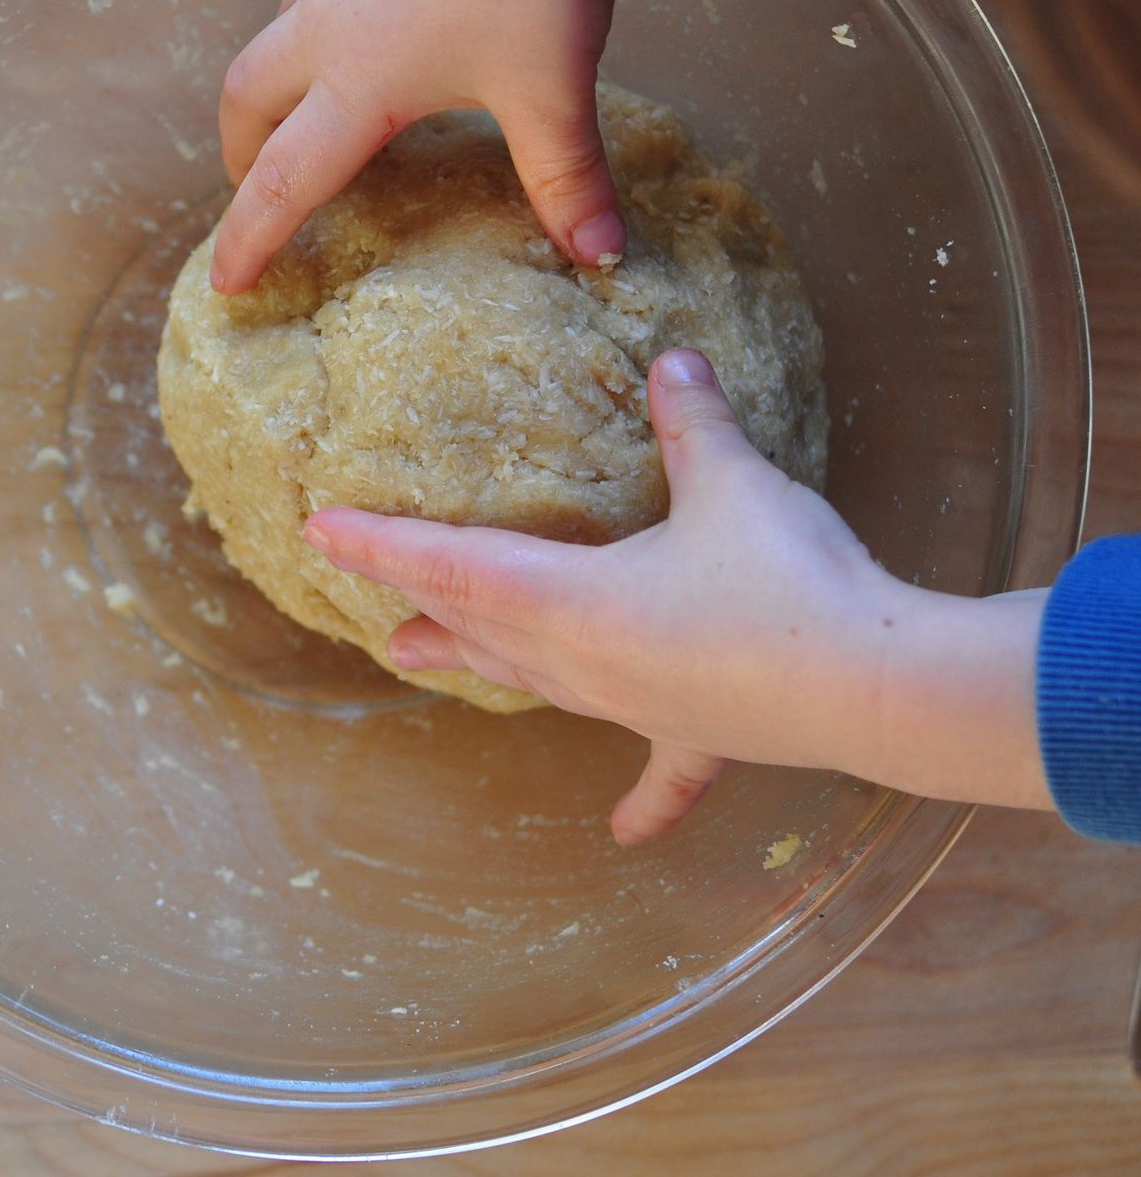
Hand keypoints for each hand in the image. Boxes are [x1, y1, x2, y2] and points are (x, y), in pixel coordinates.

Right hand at [212, 0, 662, 291]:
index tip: (227, 283)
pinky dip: (327, 10)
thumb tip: (602, 258)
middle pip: (244, 99)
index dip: (248, 240)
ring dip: (282, 76)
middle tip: (255, 180)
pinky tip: (381, 6)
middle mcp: (328, 24)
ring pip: (279, 29)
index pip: (283, 184)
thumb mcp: (553, 91)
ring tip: (320, 96)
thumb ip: (567, 180)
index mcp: (361, 85)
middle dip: (240, 151)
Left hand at [302, 349, 1051, 842]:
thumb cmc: (789, 582)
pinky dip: (640, 800)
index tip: (318, 534)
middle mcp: (583, 663)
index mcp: (570, 600)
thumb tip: (671, 358)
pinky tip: (621, 836)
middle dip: (422, 612)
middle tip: (376, 619)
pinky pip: (657, 771)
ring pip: (536, 682)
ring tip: (430, 661)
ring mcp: (635, 706)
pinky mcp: (698, 736)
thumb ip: (692, 421)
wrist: (877, 689)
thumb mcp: (733, 483)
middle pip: (479, 630)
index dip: (381, 544)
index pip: (450, 564)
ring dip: (484, 665)